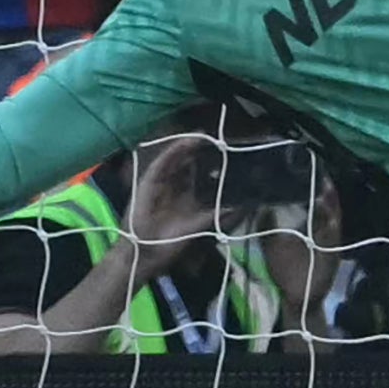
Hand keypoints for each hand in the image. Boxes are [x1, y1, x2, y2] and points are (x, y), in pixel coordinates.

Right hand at [117, 140, 219, 275]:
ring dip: (188, 146)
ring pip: (176, 159)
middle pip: (188, 162)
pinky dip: (173, 152)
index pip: (199, 174)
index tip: (226, 151)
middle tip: (216, 138)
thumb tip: (243, 207)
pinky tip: (185, 143)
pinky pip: (162, 162)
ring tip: (202, 135)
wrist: (145, 252)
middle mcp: (175, 186)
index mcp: (187, 196)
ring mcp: (161, 182)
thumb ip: (218, 215)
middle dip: (200, 150)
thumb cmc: (170, 242)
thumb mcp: (200, 225)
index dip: (211, 163)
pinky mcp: (149, 181)